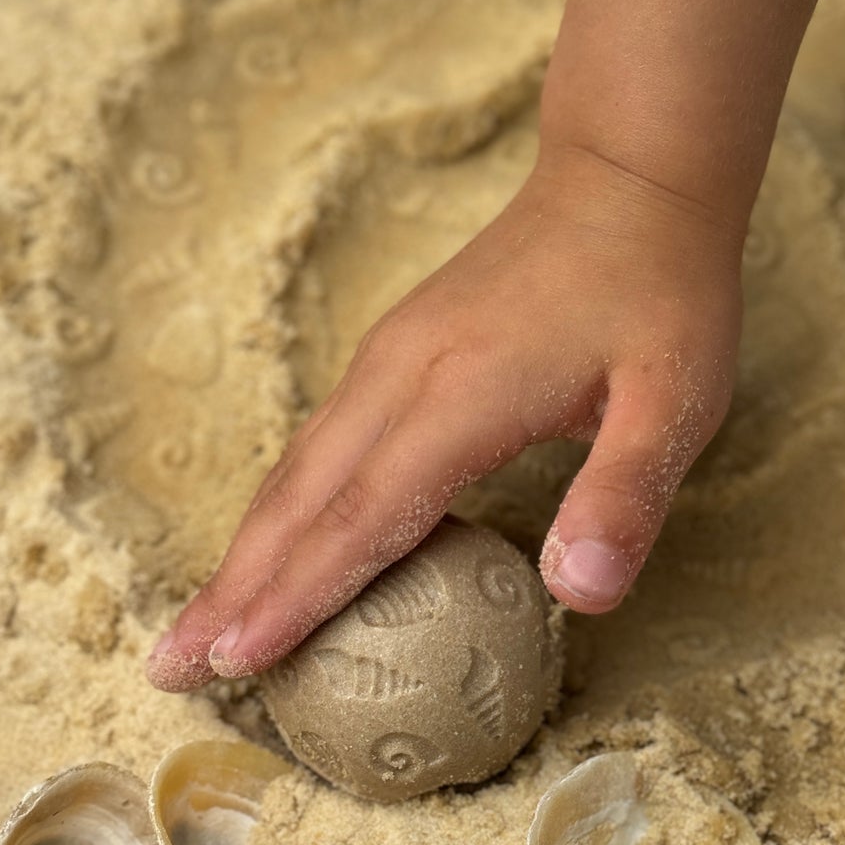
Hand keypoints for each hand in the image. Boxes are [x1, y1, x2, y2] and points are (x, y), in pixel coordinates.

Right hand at [145, 141, 742, 689]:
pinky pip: (317, 445)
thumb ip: (625, 496)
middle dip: (232, 590)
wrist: (628, 175)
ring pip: (295, 471)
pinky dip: (279, 511)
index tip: (236, 662)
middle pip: (298, 501)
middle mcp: (401, 376)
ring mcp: (389, 359)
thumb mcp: (675, 398)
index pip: (361, 517)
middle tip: (169, 668)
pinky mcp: (393, 352)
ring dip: (241, 554)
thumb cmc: (660, 291)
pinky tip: (270, 548)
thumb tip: (578, 596)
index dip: (298, 596)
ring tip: (195, 628)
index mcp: (462, 396)